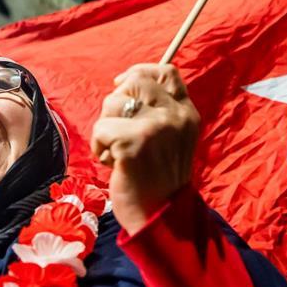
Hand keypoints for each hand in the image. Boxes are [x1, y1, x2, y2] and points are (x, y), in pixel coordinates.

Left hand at [90, 64, 199, 234]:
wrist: (160, 216)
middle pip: (133, 82)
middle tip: (117, 128)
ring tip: (119, 151)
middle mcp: (175, 115)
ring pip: (112, 103)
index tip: (122, 85)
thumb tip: (124, 82)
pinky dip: (99, 147)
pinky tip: (114, 163)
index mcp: (187, 112)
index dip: (139, 72)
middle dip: (115, 102)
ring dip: (106, 128)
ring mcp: (156, 127)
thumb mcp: (171, 137)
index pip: (166, 71)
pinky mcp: (134, 141)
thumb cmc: (158, 177)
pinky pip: (101, 128)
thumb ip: (159, 110)